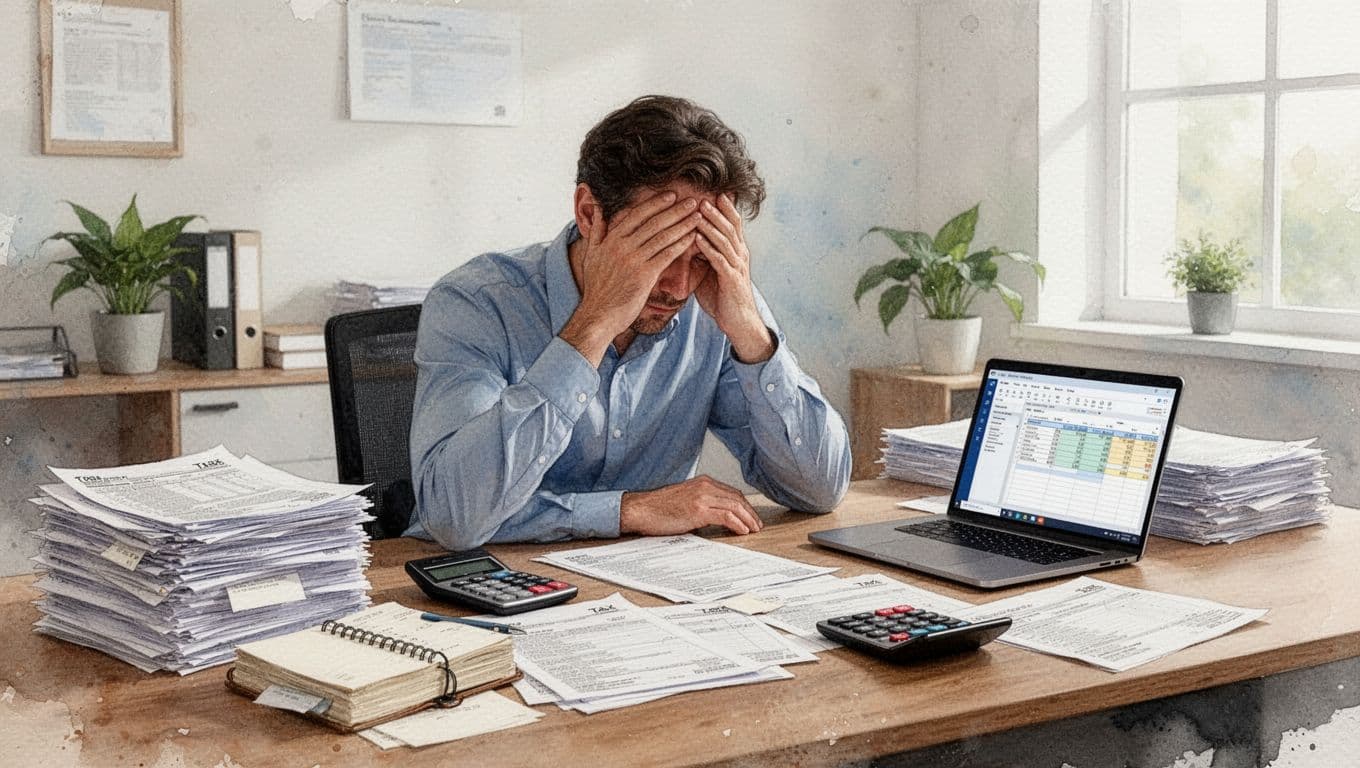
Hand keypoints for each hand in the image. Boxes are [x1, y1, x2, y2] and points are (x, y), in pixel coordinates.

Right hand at [561, 191, 701, 364]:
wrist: (598, 315)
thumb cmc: (597, 288)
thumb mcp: (591, 255)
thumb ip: (597, 230)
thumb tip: (597, 207)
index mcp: (611, 239)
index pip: (637, 214)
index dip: (656, 203)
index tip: (671, 195)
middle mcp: (622, 246)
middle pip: (654, 222)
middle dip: (675, 210)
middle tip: (692, 200)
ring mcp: (633, 260)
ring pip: (663, 236)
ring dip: (683, 224)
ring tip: (698, 215)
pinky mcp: (644, 276)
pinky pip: (667, 255)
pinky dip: (681, 244)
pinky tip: (693, 237)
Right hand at [620, 476, 763, 535]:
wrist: (641, 509)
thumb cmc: (659, 508)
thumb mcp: (685, 500)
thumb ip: (702, 504)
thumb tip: (718, 517)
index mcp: (702, 482)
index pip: (732, 493)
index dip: (745, 506)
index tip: (751, 517)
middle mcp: (705, 486)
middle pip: (737, 498)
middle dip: (750, 513)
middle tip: (757, 525)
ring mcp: (702, 497)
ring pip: (735, 506)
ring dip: (747, 519)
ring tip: (753, 530)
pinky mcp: (698, 510)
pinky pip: (725, 515)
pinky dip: (737, 523)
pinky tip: (741, 531)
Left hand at [693, 194, 774, 362]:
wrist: (738, 322)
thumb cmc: (723, 296)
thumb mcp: (712, 272)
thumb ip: (703, 255)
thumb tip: (686, 241)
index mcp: (736, 252)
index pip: (733, 224)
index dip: (724, 208)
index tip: (712, 192)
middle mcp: (740, 255)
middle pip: (730, 227)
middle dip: (716, 211)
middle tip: (702, 196)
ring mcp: (737, 267)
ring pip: (725, 240)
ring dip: (711, 225)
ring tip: (698, 212)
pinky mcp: (731, 280)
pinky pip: (719, 260)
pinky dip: (707, 247)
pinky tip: (696, 238)